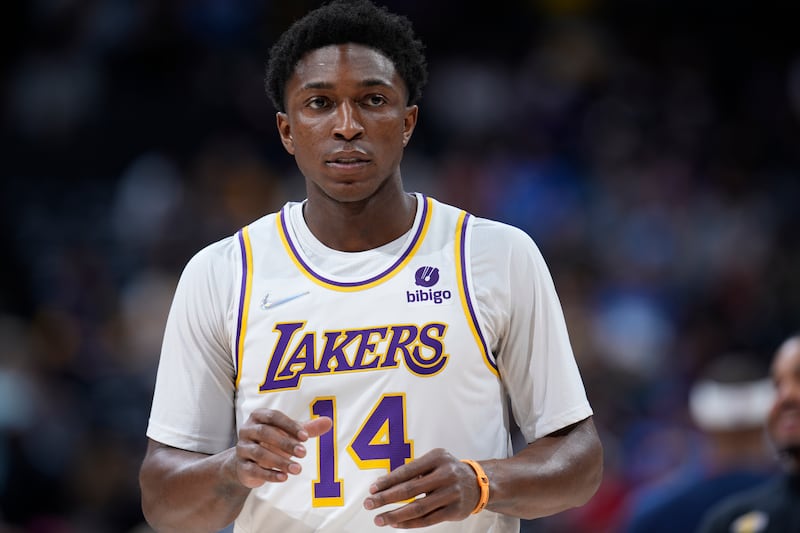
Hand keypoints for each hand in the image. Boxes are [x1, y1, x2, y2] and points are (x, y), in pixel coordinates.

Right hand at [233, 408, 331, 487]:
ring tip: (298, 469)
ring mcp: (242, 448)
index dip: (290, 426)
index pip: (274, 417)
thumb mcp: (289, 434)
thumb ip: (308, 428)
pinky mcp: (241, 466)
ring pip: (260, 453)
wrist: (247, 463)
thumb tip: (329, 421)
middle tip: (304, 453)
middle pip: (265, 433)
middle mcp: (247, 430)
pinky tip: (284, 477)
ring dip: (280, 461)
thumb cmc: (271, 442)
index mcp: (258, 416)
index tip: (306, 437)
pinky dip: (270, 474)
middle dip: (286, 443)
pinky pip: (255, 470)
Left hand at [362, 448, 481, 527]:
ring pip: (418, 507)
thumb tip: (384, 485)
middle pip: (410, 489)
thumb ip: (414, 472)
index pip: (407, 471)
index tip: (372, 489)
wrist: (478, 483)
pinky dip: (410, 523)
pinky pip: (428, 520)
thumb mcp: (434, 462)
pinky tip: (396, 524)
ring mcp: (451, 493)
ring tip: (379, 519)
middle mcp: (446, 474)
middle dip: (386, 498)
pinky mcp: (455, 511)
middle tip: (369, 504)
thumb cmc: (448, 471)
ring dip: (395, 515)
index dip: (388, 481)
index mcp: (437, 458)